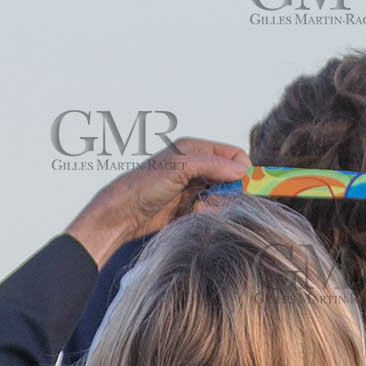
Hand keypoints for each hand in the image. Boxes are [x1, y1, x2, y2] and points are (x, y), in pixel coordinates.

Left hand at [66, 137, 249, 265]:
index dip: (243, 170)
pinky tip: (193, 216)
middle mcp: (197, 167)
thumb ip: (212, 164)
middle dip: (228, 191)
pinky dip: (207, 214)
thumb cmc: (145, 185)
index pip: (234, 155)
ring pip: (223, 197)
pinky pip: (212, 211)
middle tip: (213, 200)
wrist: (122, 215)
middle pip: (232, 177)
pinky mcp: (190, 207)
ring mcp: (194, 188)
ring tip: (199, 209)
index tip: (242, 187)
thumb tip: (243, 169)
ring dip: (217, 205)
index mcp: (195, 150)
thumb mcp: (180, 167)